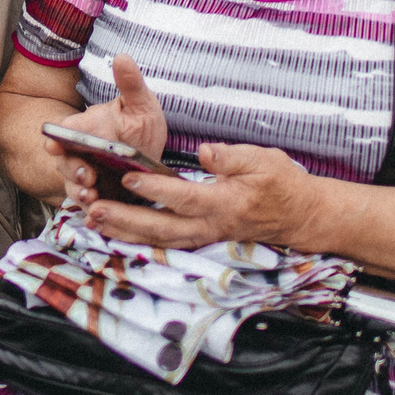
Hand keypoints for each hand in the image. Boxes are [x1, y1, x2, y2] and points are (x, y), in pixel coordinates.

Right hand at [46, 54, 169, 200]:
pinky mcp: (99, 199)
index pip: (62, 133)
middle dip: (72, 170)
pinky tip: (97, 217)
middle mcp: (81, 154)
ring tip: (91, 197)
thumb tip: (121, 56)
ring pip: (75, 187)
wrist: (150, 159)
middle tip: (86, 175)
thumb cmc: (140, 127)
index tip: (53, 143)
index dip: (55, 138)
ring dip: (79, 193)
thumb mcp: (141, 105)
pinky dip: (91, 213)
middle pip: (65, 163)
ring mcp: (88, 178)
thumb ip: (131, 84)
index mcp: (85, 130)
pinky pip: (90, 208)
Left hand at [86, 143, 317, 253]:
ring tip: (94, 220)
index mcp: (226, 203)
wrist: (301, 215)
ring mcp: (206, 236)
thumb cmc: (282, 183)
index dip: (156, 188)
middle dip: (126, 220)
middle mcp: (212, 226)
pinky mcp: (202, 238)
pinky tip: (115, 231)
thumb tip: (206, 152)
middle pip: (162, 228)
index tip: (129, 176)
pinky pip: (166, 243)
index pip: (185, 197)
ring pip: (160, 240)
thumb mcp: (264, 160)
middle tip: (94, 210)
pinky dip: (139, 239)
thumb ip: (232, 157)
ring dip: (126, 232)